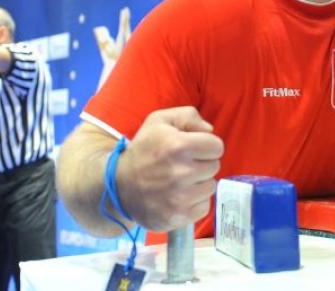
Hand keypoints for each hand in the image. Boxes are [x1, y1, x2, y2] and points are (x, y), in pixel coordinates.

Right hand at [115, 107, 223, 231]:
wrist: (117, 186)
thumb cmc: (143, 151)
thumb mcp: (159, 121)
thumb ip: (188, 116)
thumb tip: (210, 130)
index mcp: (178, 146)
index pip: (217, 146)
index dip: (206, 146)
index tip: (192, 149)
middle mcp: (180, 173)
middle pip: (214, 166)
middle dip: (202, 163)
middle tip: (182, 165)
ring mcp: (179, 198)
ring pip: (210, 187)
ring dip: (199, 183)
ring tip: (179, 181)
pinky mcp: (178, 216)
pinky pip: (204, 207)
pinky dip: (194, 202)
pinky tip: (178, 196)